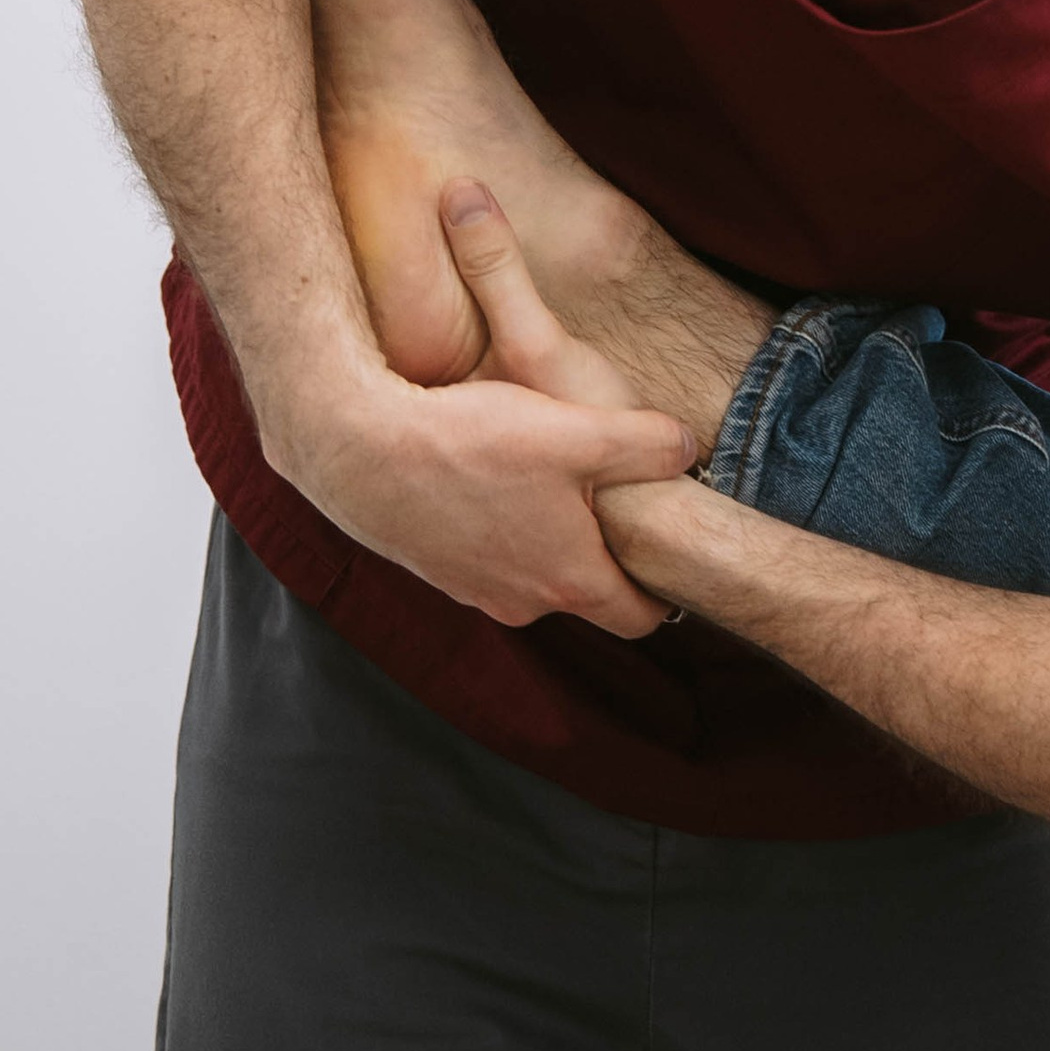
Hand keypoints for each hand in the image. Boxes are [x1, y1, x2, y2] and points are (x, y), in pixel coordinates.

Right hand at [271, 184, 694, 637]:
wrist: (360, 450)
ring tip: (553, 484)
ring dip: (548, 540)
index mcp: (569, 581)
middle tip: (618, 508)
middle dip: (606, 557)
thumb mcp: (579, 433)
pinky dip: (500, 528)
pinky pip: (487, 555)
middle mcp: (522, 601)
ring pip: (533, 572)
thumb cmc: (472, 444)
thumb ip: (647, 445)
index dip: (664, 592)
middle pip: (585, 592)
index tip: (673, 561)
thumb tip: (689, 451)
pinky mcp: (435, 567)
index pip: (639, 617)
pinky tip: (493, 478)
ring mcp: (474, 590)